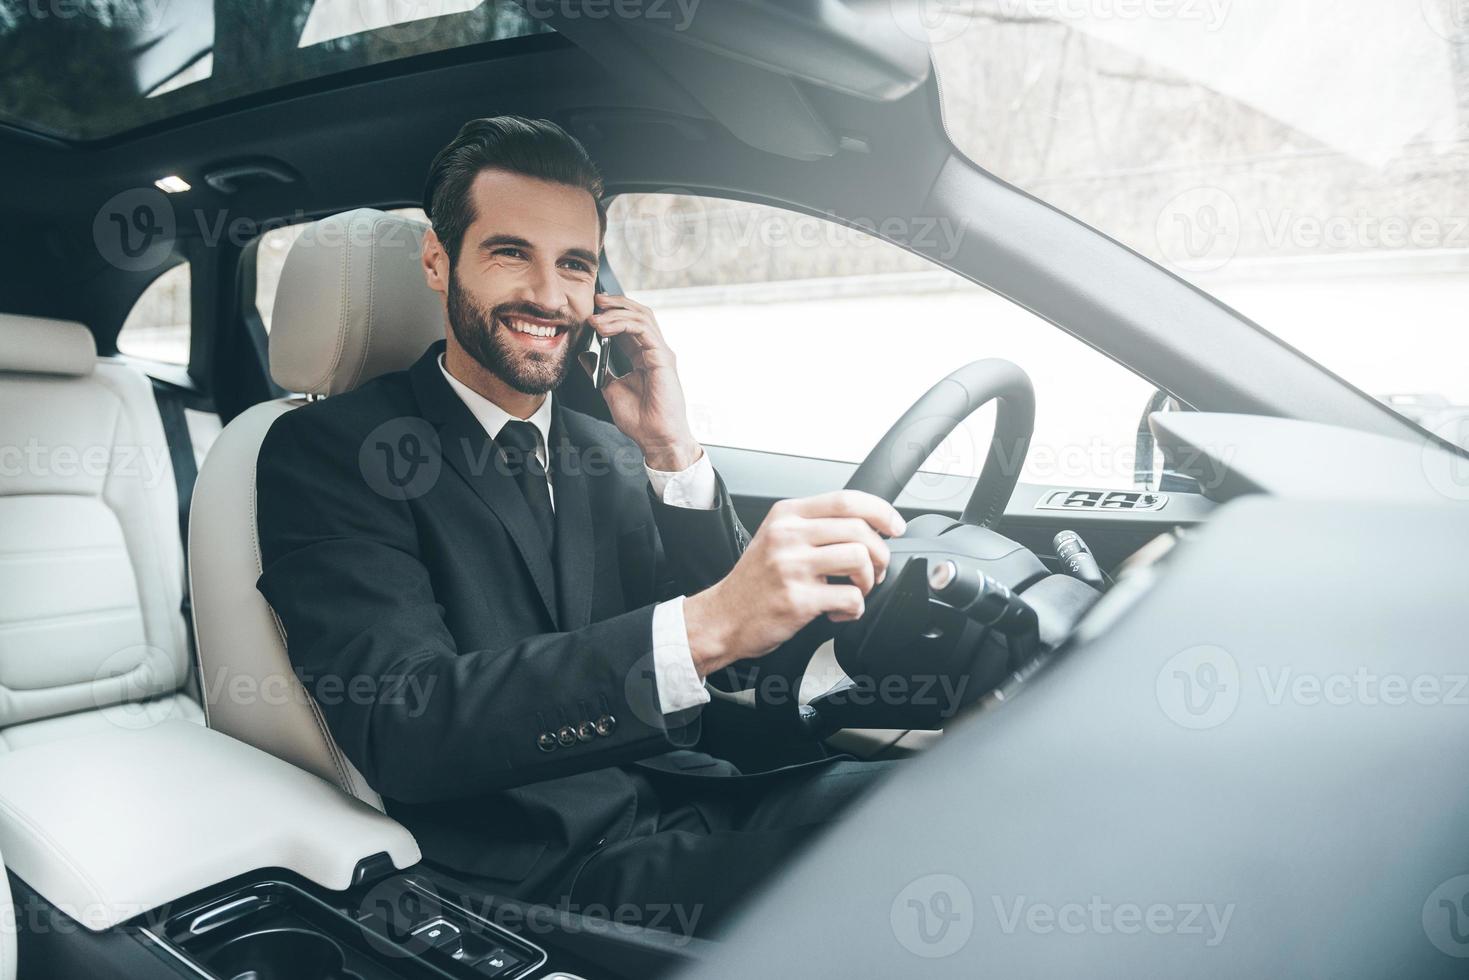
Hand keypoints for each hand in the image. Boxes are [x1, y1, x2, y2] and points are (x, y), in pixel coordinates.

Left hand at [587, 293, 699, 471]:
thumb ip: (600, 370)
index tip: (591, 310)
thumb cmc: (641, 420)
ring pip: (641, 317)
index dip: (611, 313)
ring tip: (596, 316)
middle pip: (639, 314)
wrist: (656, 438)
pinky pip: (643, 330)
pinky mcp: (662, 358)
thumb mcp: (611, 389)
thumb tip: (585, 356)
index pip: (629, 325)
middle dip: (616, 303)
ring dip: (616, 312)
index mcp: (643, 356)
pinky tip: (604, 327)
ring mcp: (660, 353)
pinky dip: (622, 324)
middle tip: (595, 301)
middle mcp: (654, 351)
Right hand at [683, 491, 906, 675]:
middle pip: (859, 529)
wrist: (723, 618)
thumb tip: (867, 526)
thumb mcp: (776, 539)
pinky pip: (850, 598)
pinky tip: (838, 612)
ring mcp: (792, 567)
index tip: (896, 526)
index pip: (846, 499)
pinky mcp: (798, 599)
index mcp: (786, 515)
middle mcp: (788, 536)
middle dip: (880, 554)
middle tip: (874, 571)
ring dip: (868, 581)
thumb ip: (813, 526)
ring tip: (854, 591)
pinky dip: (855, 609)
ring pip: (859, 559)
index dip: (881, 511)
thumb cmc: (754, 583)